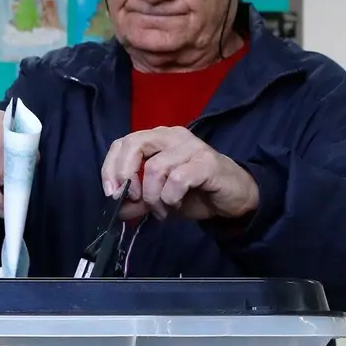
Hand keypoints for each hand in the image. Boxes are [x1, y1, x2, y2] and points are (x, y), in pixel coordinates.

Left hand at [101, 127, 258, 221]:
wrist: (234, 198)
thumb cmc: (196, 193)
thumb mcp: (159, 199)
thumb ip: (137, 201)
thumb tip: (116, 209)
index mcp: (158, 138)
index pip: (123, 143)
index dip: (110, 167)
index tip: (111, 193)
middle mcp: (173, 136)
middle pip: (134, 144)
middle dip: (125, 175)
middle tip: (132, 199)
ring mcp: (191, 146)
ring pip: (155, 167)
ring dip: (153, 197)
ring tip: (163, 210)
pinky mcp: (207, 161)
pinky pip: (177, 179)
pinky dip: (170, 197)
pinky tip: (176, 204)